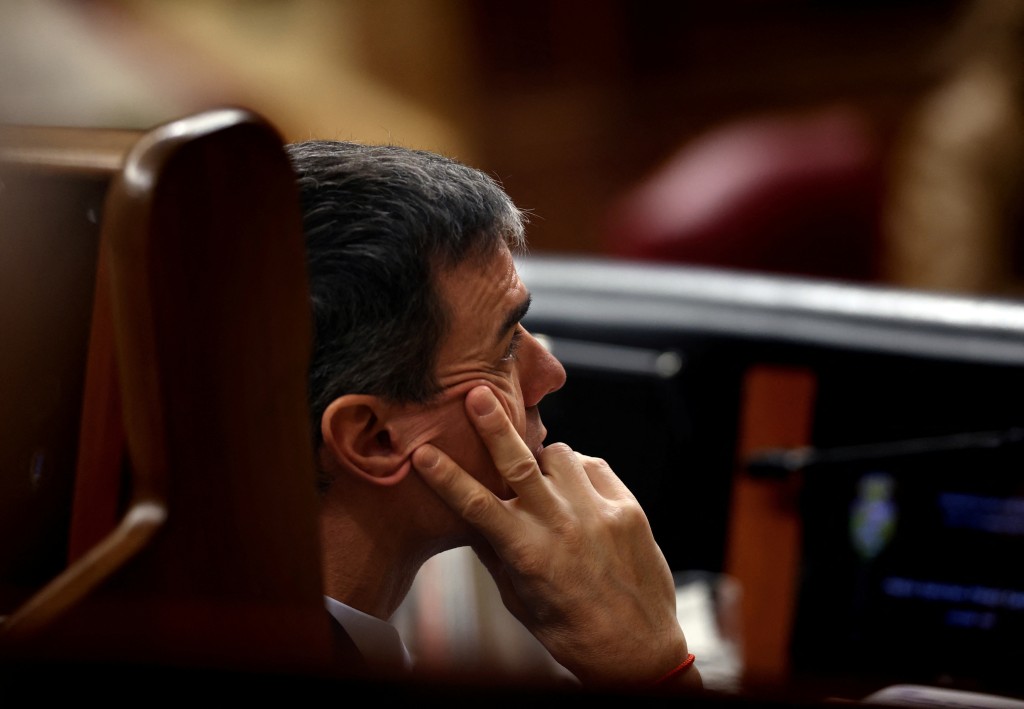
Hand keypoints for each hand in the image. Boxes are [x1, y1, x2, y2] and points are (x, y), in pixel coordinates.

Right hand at [411, 385, 700, 690]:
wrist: (639, 650)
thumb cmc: (570, 632)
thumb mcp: (520, 600)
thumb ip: (497, 554)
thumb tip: (471, 518)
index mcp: (528, 553)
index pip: (476, 505)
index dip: (445, 476)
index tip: (422, 452)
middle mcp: (562, 526)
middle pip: (519, 461)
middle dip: (494, 424)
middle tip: (477, 392)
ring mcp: (598, 513)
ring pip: (560, 455)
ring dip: (542, 458)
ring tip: (540, 476)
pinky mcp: (628, 509)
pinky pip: (594, 467)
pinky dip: (578, 472)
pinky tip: (574, 491)